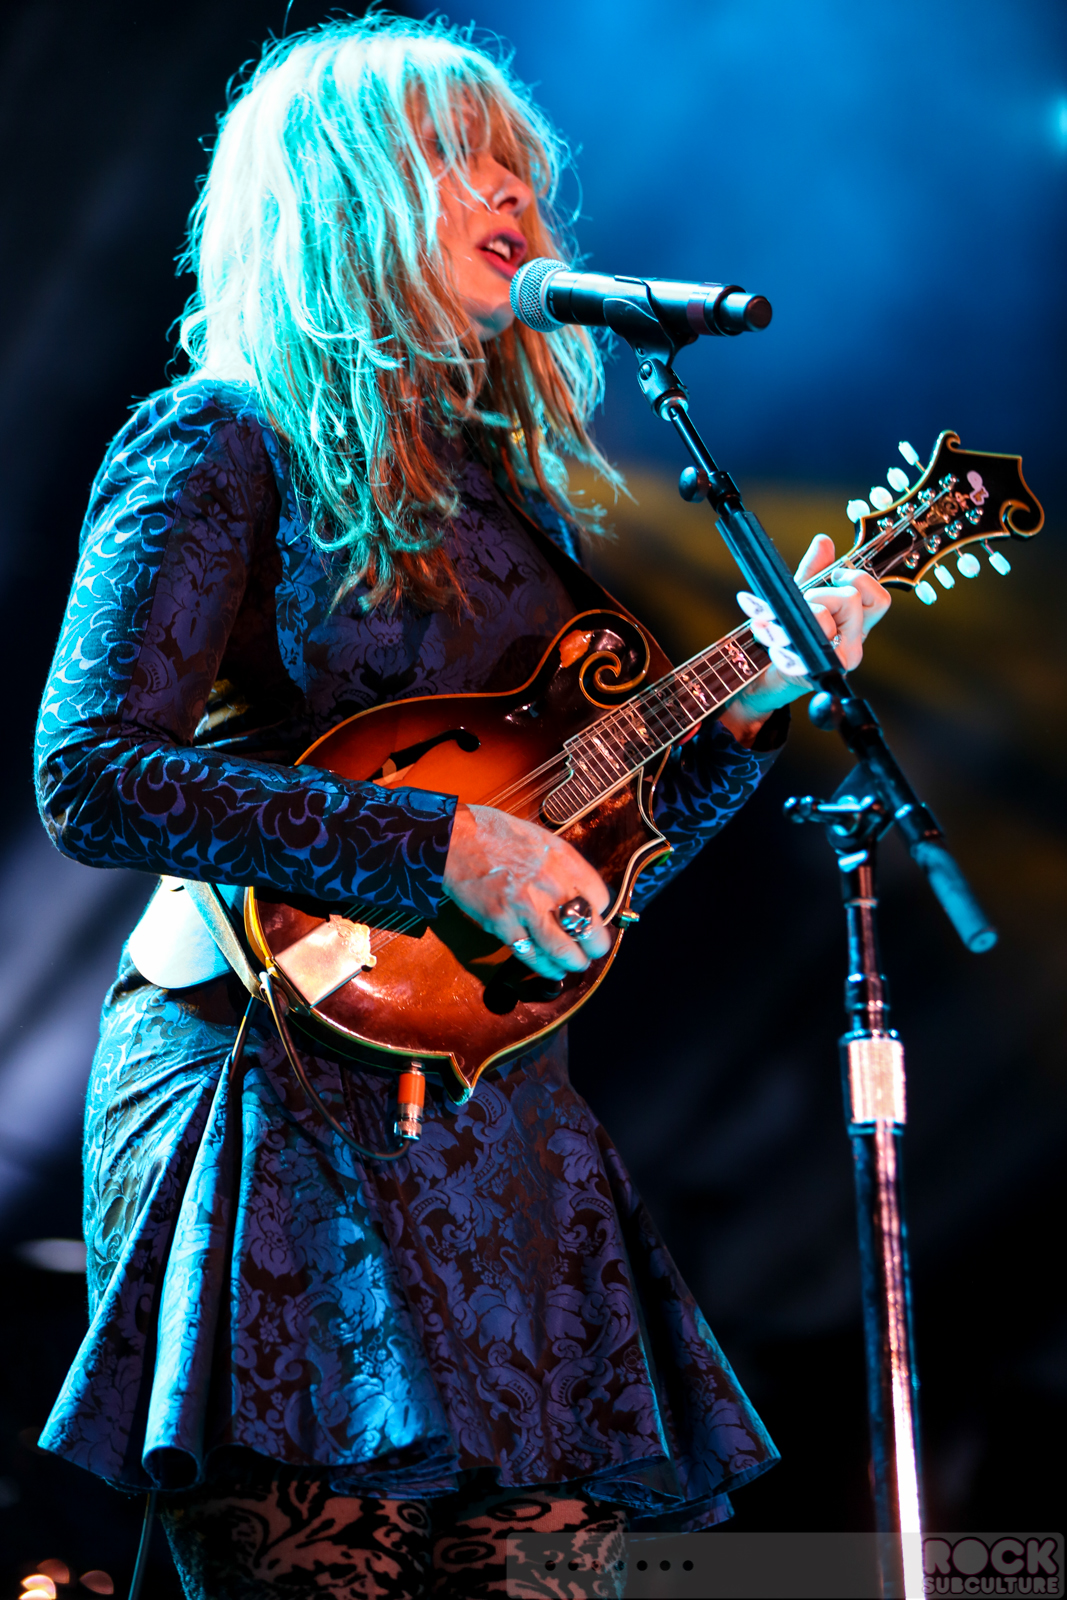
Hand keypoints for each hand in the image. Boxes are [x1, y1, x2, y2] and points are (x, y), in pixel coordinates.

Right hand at [442, 803, 611, 978]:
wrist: (454, 840)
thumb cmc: (494, 834)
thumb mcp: (540, 839)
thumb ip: (562, 866)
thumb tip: (580, 893)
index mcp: (563, 859)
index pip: (600, 899)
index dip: (599, 914)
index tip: (593, 919)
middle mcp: (549, 884)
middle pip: (588, 928)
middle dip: (596, 946)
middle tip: (593, 951)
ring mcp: (525, 906)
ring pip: (563, 949)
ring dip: (574, 962)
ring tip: (576, 964)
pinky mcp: (502, 923)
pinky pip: (530, 955)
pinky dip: (545, 967)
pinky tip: (552, 970)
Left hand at [719, 534, 890, 743]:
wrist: (769, 671)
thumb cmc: (793, 632)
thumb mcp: (801, 596)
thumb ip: (814, 570)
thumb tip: (824, 542)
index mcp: (857, 622)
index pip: (879, 599)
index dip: (859, 579)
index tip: (836, 576)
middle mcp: (853, 642)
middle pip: (851, 600)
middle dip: (819, 594)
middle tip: (800, 606)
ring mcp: (836, 662)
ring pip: (824, 622)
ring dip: (794, 616)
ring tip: (771, 623)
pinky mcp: (814, 676)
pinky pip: (803, 656)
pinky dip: (783, 649)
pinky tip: (770, 643)